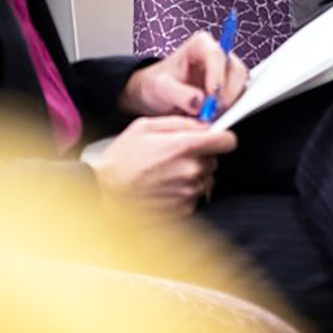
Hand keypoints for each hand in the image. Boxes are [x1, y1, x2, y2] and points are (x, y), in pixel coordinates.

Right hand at [96, 116, 238, 216]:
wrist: (105, 192)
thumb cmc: (122, 159)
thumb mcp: (145, 127)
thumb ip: (180, 123)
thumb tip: (204, 124)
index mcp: (184, 147)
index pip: (227, 141)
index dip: (221, 138)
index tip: (214, 139)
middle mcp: (191, 171)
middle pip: (215, 160)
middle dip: (201, 157)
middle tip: (176, 157)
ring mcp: (189, 192)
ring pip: (206, 179)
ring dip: (193, 176)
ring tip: (167, 173)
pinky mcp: (184, 209)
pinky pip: (195, 196)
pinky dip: (184, 191)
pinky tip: (165, 187)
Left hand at [120, 30, 249, 118]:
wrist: (159, 95)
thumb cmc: (159, 85)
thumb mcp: (161, 88)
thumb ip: (179, 94)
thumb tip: (201, 102)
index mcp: (200, 45)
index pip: (216, 55)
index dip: (217, 75)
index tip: (212, 96)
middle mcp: (218, 55)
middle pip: (235, 70)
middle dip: (227, 92)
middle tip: (213, 111)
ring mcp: (227, 72)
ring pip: (241, 85)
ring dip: (230, 102)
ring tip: (211, 116)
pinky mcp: (231, 88)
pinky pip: (240, 97)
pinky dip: (231, 109)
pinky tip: (216, 117)